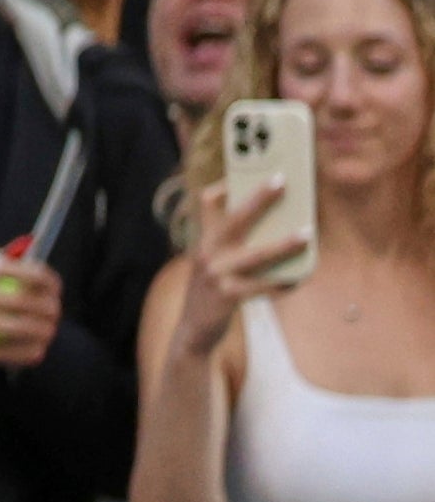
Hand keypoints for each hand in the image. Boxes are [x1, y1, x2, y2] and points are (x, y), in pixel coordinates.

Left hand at [0, 253, 63, 368]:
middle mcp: (53, 308)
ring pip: (15, 328)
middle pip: (21, 301)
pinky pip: (10, 353)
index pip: (36, 273)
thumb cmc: (1, 292)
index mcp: (50, 285)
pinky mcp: (36, 354)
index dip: (10, 269)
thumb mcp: (2, 275)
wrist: (11, 330)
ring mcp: (47, 333)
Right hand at [169, 179, 306, 359]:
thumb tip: (278, 228)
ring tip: (307, 233)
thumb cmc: (212, 292)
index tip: (245, 172)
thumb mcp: (213, 264)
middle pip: (235, 219)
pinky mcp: (228, 295)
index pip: (207, 204)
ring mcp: (215, 274)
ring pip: (257, 254)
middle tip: (282, 180)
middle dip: (259, 198)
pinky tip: (299, 278)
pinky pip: (264, 286)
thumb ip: (232, 245)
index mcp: (203, 241)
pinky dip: (284, 282)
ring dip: (284, 243)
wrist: (193, 329)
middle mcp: (206, 253)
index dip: (224, 186)